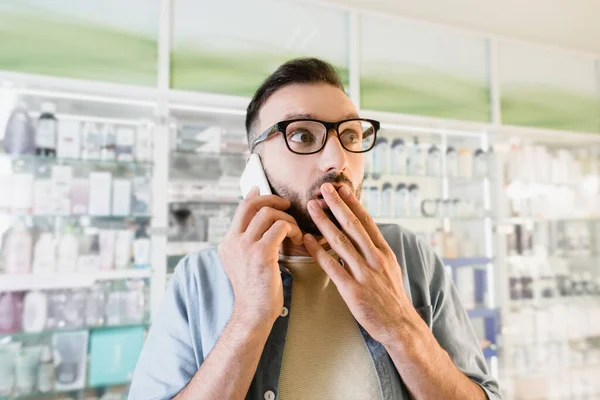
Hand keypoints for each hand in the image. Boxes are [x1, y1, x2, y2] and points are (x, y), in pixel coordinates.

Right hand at [218, 187, 302, 326]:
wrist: (253, 313)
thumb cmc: (256, 290)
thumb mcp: (245, 262)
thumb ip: (248, 242)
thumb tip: (257, 220)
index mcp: (227, 243)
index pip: (240, 209)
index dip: (254, 196)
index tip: (262, 189)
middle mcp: (233, 241)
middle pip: (251, 205)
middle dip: (272, 200)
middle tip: (286, 205)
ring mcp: (245, 246)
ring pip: (268, 214)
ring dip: (286, 219)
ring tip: (294, 232)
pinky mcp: (260, 253)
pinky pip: (280, 227)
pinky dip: (292, 229)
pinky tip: (296, 239)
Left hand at [303, 182, 417, 346]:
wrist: (400, 325)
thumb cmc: (391, 297)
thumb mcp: (389, 268)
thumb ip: (375, 251)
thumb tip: (363, 234)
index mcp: (383, 252)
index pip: (367, 222)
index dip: (353, 204)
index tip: (342, 189)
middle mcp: (374, 259)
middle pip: (353, 226)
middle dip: (337, 205)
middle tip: (324, 188)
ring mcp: (364, 274)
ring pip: (340, 242)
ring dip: (324, 222)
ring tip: (311, 207)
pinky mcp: (353, 290)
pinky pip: (332, 267)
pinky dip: (318, 252)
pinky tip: (307, 240)